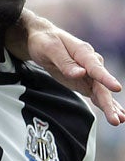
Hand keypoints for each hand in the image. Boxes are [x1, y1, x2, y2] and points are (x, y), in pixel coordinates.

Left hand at [9, 12, 124, 125]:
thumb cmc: (45, 41)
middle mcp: (91, 63)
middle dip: (109, 102)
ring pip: (102, 92)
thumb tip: (80, 73)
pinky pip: (97, 95)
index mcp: (84, 53)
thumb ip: (65, 62)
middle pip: (101, 85)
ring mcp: (90, 74)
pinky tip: (116, 115)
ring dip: (110, 107)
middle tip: (116, 118)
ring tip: (120, 120)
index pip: (96, 68)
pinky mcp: (85, 82)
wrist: (43, 40)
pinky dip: (106, 104)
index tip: (116, 88)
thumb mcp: (50, 49)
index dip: (106, 78)